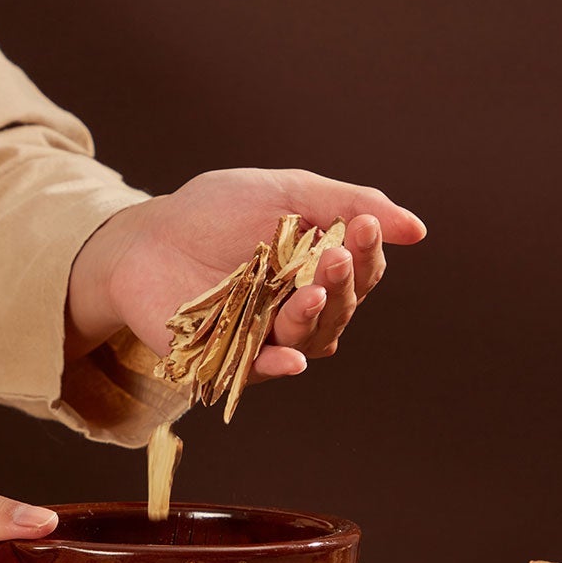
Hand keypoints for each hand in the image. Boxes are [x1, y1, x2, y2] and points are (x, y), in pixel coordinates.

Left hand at [67, 168, 425, 380]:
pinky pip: (260, 369)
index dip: (368, 253)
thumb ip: (348, 203)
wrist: (145, 237)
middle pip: (341, 308)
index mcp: (318, 268)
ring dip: (314, 316)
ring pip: (308, 339)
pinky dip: (278, 365)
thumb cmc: (215, 211)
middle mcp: (299, 308)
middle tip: (337, 255)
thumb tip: (416, 230)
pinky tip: (292, 359)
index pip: (360, 271)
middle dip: (344, 283)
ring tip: (310, 290)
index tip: (363, 227)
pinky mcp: (228, 358)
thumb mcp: (286, 192)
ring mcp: (266, 336)